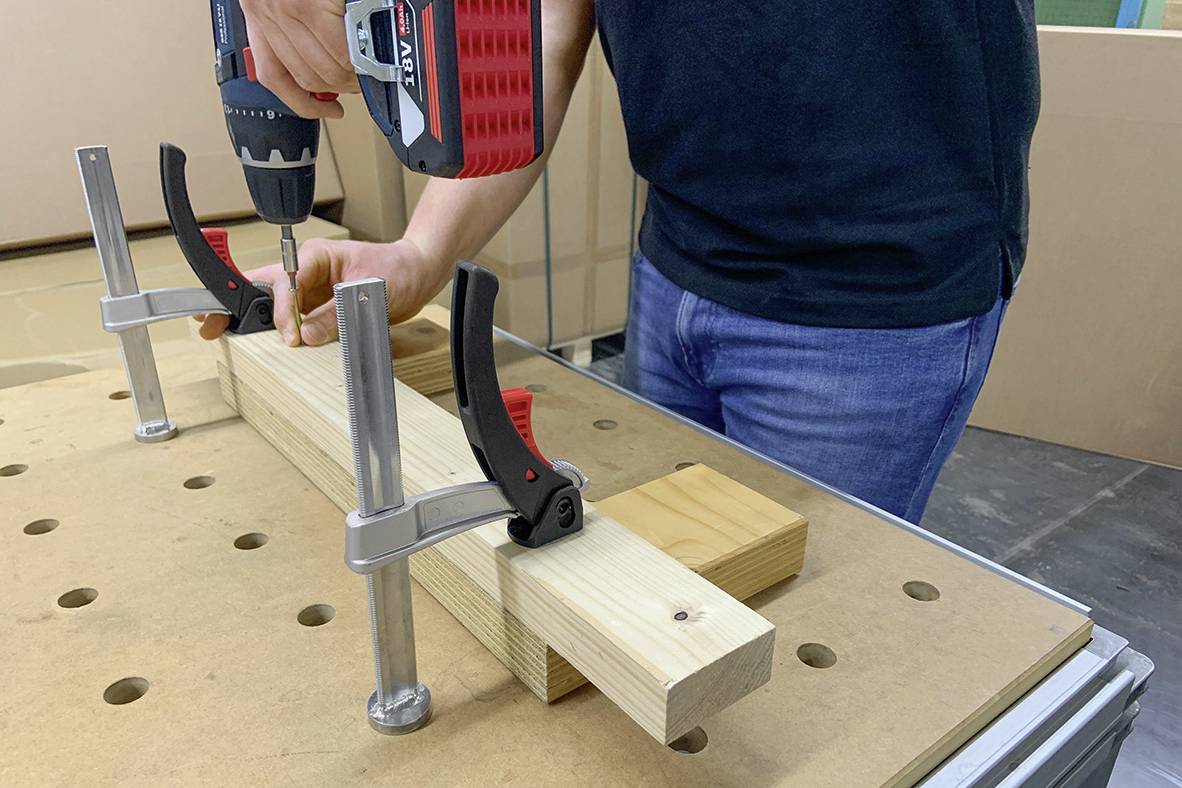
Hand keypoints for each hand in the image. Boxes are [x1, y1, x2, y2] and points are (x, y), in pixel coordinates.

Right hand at [195, 238, 446, 345]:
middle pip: (263, 288)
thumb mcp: (369, 292)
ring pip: (272, 304)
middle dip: (236, 305)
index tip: (287, 337)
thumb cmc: (398, 270)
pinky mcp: (318, 305)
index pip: (285, 283)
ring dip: (253, 320)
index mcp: (315, 256)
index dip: (282, 312)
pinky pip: (292, 318)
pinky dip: (278, 330)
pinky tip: (264, 343)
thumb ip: (336, 315)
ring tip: (223, 334)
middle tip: (209, 325)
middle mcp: (307, 271)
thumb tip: (305, 336)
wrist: (417, 274)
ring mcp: (310, 288)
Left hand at [239, 0, 358, 118]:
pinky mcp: (312, 4)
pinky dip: (357, 61)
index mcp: (257, 14)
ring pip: (323, 69)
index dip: (303, 103)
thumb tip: (325, 61)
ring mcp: (288, 11)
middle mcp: (267, 14)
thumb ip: (299, 27)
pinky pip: (340, 50)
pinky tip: (365, 59)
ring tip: (364, 73)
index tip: (328, 111)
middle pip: (303, 78)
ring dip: (349, 79)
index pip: (273, 76)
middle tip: (355, 86)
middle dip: (336, 90)